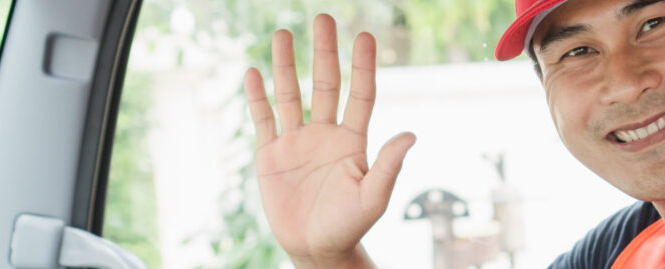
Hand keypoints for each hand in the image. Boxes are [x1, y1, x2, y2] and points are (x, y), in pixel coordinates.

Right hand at [243, 14, 412, 267]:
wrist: (316, 249)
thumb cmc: (350, 225)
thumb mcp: (374, 197)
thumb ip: (388, 165)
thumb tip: (411, 135)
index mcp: (353, 140)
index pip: (359, 94)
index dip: (362, 66)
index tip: (364, 36)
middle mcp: (326, 133)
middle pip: (325, 83)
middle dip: (324, 52)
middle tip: (324, 18)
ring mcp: (297, 141)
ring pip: (290, 94)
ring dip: (285, 65)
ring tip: (282, 32)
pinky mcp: (271, 155)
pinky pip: (264, 119)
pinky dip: (257, 96)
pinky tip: (253, 71)